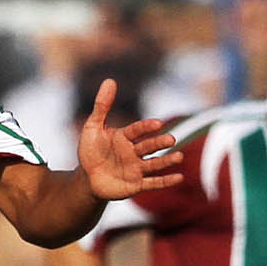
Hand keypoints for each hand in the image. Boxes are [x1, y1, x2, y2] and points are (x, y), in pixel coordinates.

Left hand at [75, 79, 178, 200]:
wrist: (87, 177)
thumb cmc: (90, 151)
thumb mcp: (92, 127)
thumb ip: (102, 106)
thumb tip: (110, 80)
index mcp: (124, 137)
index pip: (137, 130)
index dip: (146, 127)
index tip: (157, 124)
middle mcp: (134, 152)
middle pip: (149, 146)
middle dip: (159, 143)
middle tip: (171, 139)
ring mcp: (136, 168)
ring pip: (154, 164)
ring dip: (167, 161)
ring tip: (179, 157)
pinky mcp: (136, 184)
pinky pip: (152, 183)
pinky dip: (165, 181)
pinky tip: (178, 177)